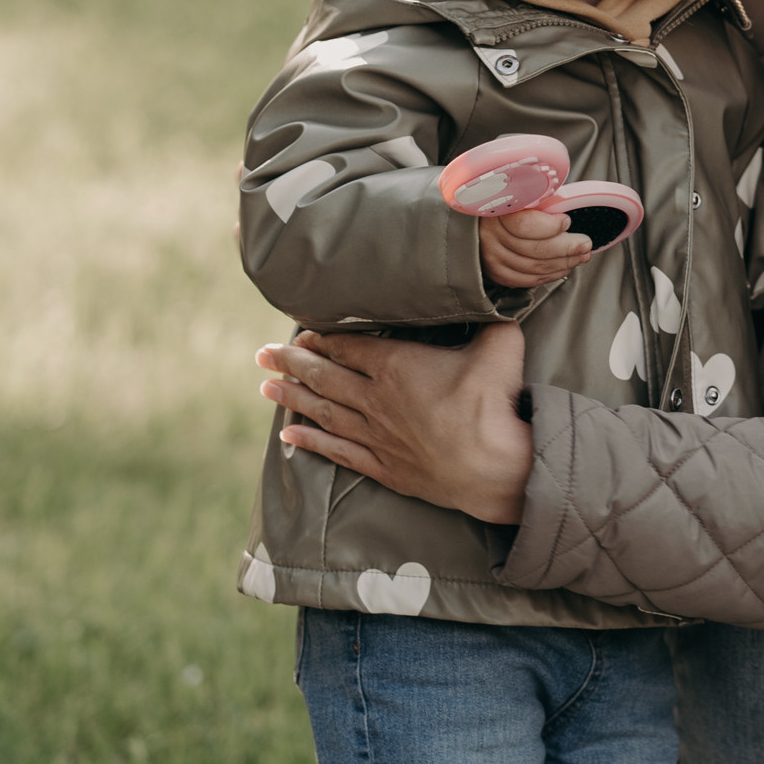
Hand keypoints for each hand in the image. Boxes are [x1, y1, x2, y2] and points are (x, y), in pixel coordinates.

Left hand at [257, 321, 534, 520]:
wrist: (495, 467)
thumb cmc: (495, 403)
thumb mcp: (500, 345)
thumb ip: (491, 318)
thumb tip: (496, 295)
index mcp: (396, 366)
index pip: (347, 347)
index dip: (322, 338)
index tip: (302, 333)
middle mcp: (376, 399)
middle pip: (324, 377)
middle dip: (290, 362)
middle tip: (262, 353)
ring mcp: (376, 435)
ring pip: (324, 412)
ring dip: (292, 399)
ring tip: (266, 388)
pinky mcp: (384, 467)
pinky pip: (337, 452)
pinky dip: (311, 442)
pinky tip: (289, 435)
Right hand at [479, 205, 589, 289]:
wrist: (479, 223)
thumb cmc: (506, 205)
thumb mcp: (518, 195)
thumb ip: (538, 200)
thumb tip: (567, 205)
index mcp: (496, 211)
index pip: (524, 225)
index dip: (550, 226)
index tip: (567, 220)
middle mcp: (490, 238)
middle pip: (534, 250)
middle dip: (567, 248)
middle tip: (586, 243)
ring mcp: (493, 259)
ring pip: (534, 267)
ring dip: (564, 263)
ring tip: (582, 256)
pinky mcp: (497, 274)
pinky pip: (528, 280)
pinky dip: (550, 274)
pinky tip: (565, 266)